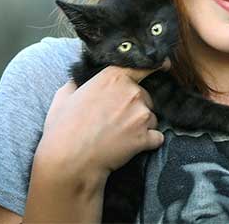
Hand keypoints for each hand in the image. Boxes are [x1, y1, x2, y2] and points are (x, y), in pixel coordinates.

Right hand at [38, 64, 166, 179]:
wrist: (69, 162)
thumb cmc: (63, 129)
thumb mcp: (63, 96)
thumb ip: (75, 83)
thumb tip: (77, 80)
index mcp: (114, 77)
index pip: (143, 66)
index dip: (156, 65)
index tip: (165, 66)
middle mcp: (132, 91)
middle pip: (146, 97)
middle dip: (136, 107)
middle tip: (116, 121)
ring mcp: (141, 114)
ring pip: (151, 117)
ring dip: (142, 125)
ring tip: (120, 136)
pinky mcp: (146, 136)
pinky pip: (156, 137)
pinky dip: (149, 141)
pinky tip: (133, 146)